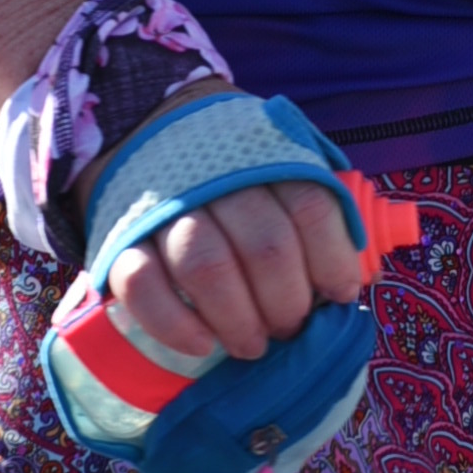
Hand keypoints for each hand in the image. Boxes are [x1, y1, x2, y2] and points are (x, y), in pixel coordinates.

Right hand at [103, 177, 364, 368]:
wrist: (141, 126)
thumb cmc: (230, 168)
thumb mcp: (278, 164)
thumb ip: (312, 210)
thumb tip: (352, 281)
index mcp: (265, 159)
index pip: (311, 209)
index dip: (332, 261)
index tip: (340, 295)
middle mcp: (216, 180)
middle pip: (265, 247)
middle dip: (287, 304)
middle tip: (290, 329)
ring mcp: (164, 208)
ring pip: (207, 267)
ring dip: (238, 320)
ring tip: (252, 345)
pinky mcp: (121, 238)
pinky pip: (142, 285)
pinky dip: (174, 323)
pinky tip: (201, 345)